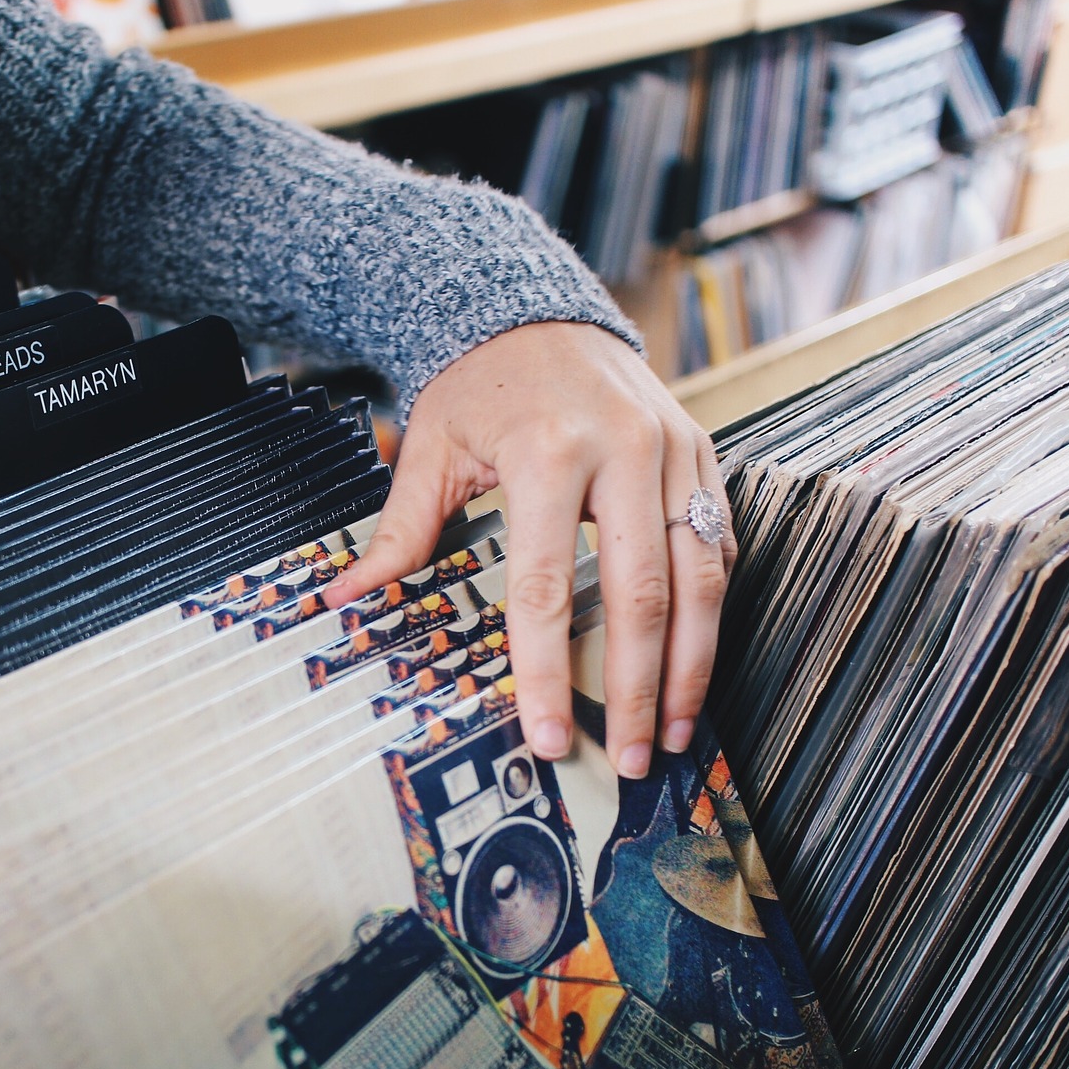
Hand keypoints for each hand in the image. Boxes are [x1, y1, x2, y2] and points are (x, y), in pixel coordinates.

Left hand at [323, 322, 734, 777]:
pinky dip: (713, 610)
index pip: (549, 588)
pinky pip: (719, 543)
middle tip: (632, 756)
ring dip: (692, 665)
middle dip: (639, 689)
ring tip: (677, 729)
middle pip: (642, 596)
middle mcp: (624, 451)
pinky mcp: (702, 452)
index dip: (551, 671)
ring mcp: (674, 449)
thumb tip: (348, 598)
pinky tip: (696, 662)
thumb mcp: (430, 447)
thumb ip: (400, 530)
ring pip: (701, 578)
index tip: (550, 734)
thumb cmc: (480, 383)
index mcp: (549, 453)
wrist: (536, 311)